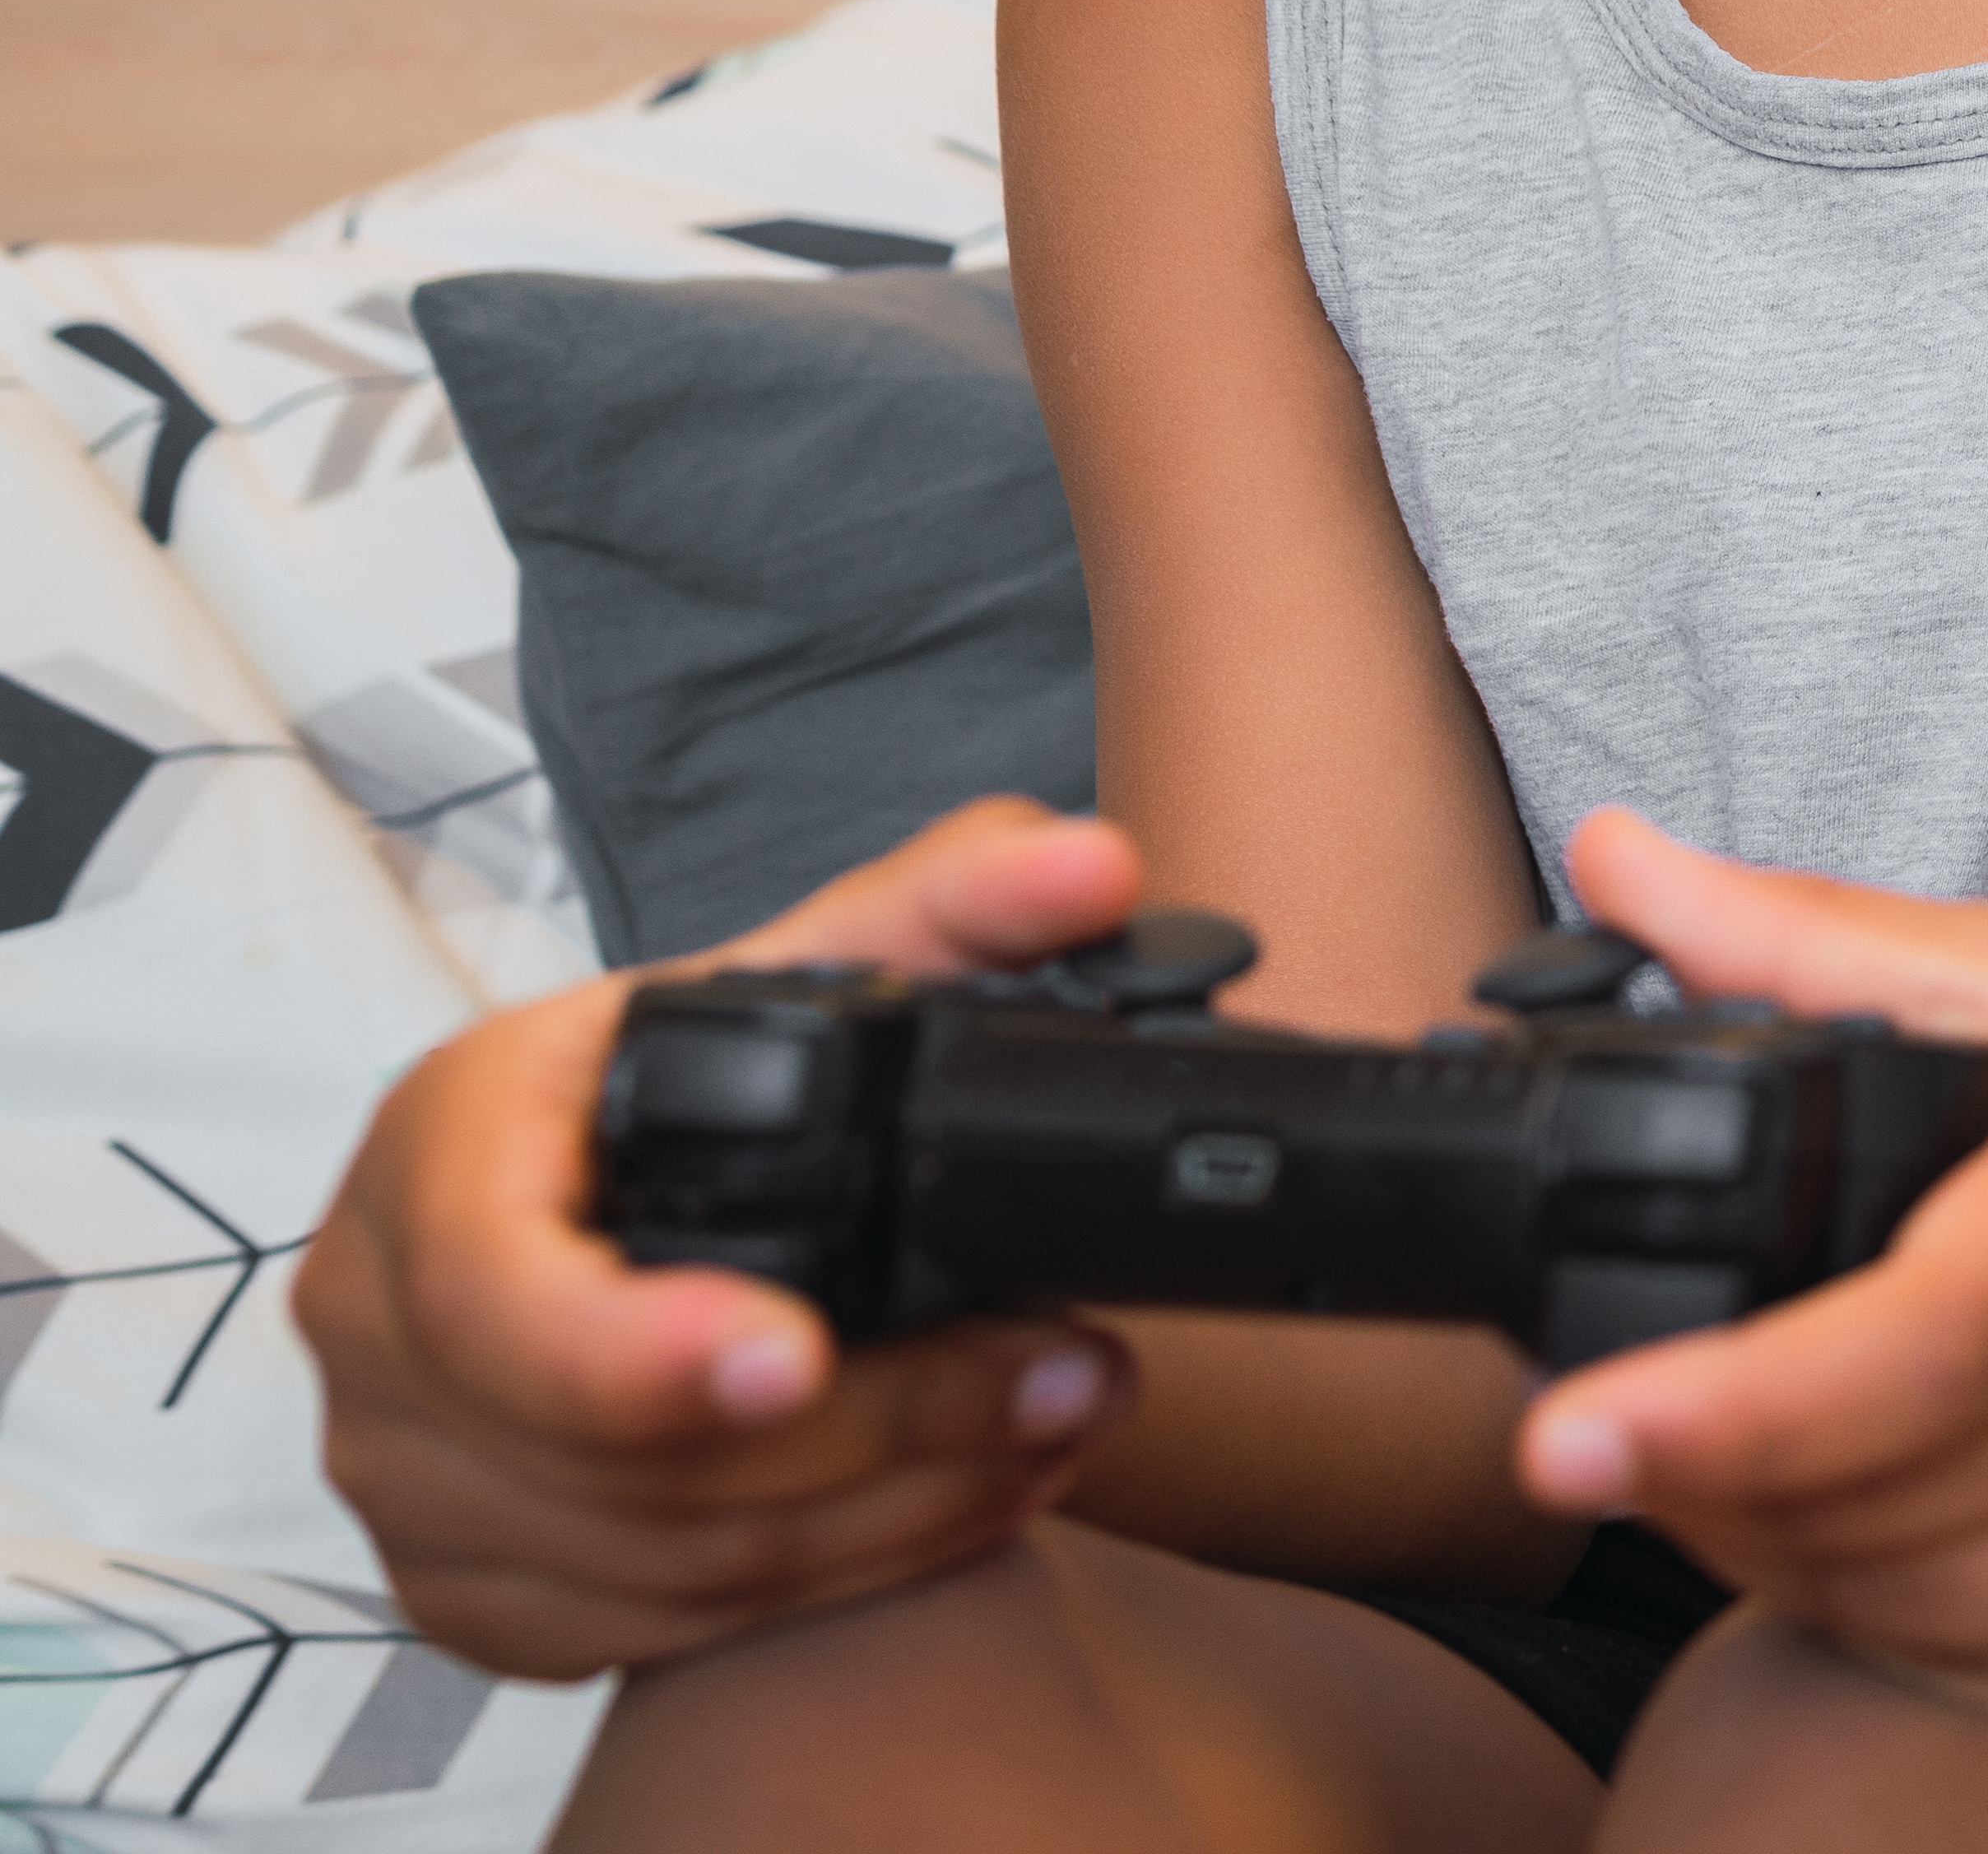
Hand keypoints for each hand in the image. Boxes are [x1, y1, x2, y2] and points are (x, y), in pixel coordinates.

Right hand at [295, 800, 1149, 1677]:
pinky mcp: (473, 1587)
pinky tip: (963, 1499)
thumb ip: (958, 905)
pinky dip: (833, 1580)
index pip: (493, 1294)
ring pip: (664, 1561)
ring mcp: (411, 1476)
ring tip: (1057, 1419)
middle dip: (878, 1428)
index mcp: (437, 1153)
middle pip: (618, 1456)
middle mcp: (383, 1325)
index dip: (637, 1352)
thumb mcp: (806, 965)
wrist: (610, 1185)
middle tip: (1063, 1372)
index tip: (798, 1360)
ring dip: (894, 1509)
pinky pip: (655, 1633)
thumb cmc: (686, 1076)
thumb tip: (1086, 872)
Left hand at [1508, 808, 1987, 1721]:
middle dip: (1713, 1478)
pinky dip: (1915, 1624)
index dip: (1726, 1406)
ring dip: (1794, 1558)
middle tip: (1636, 1424)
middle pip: (1894, 1499)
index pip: (1923, 1340)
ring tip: (1756, 1464)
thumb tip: (1616, 863)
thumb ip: (1823, 943)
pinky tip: (1896, 1528)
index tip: (1563, 1440)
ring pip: (1935, 1609)